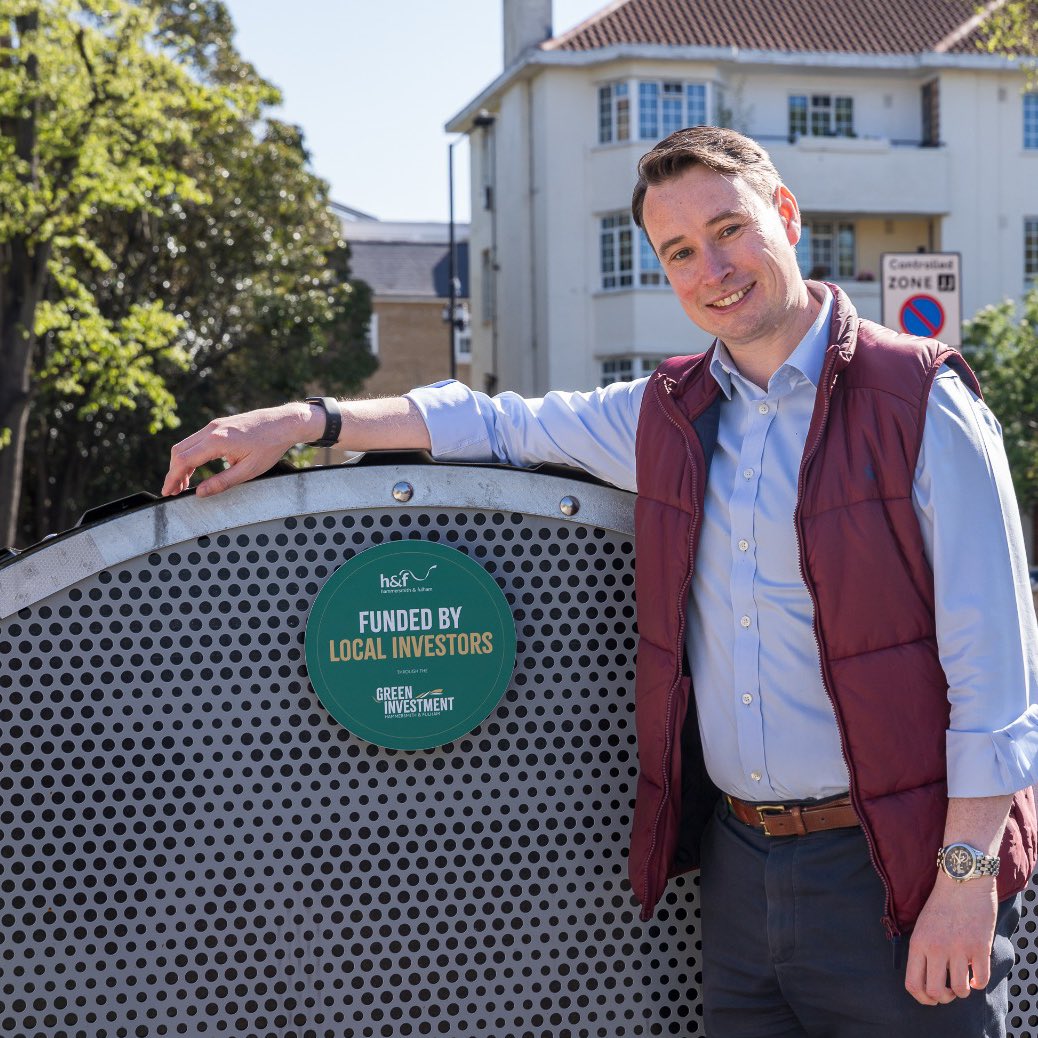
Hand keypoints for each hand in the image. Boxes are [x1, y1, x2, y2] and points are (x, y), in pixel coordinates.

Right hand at [162, 403, 317, 497]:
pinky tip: (195, 468)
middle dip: (173, 472)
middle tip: (174, 491)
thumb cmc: (270, 447)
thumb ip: (222, 482)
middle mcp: (211, 430)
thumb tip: (200, 493)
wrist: (284, 423)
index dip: (173, 478)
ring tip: (183, 483)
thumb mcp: (249, 470)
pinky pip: (196, 440)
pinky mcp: (219, 424)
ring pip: (186, 444)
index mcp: (217, 441)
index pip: (184, 461)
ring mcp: (214, 425)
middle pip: (180, 451)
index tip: (167, 492)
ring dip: (181, 464)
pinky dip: (190, 454)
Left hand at [904, 873, 996, 1004]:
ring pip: (961, 991)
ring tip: (964, 978)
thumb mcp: (921, 926)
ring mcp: (958, 948)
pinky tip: (977, 973)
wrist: (962, 880)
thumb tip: (926, 980)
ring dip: (964, 990)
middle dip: (945, 997)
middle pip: (937, 993)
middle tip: (950, 988)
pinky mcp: (979, 946)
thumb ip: (922, 951)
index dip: (923, 998)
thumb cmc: (941, 904)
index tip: (932, 997)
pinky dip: (980, 982)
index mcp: (918, 943)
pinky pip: (981, 980)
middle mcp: (936, 948)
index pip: (913, 985)